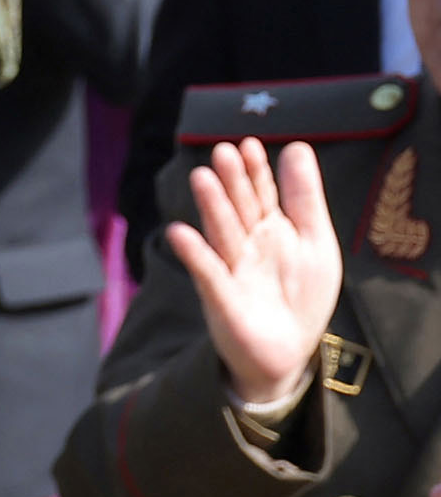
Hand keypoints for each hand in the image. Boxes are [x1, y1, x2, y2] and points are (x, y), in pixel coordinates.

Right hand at [166, 137, 345, 402]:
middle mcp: (248, 246)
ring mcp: (233, 271)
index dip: (256, 170)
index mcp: (271, 229)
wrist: (287, 352)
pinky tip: (180, 233)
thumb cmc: (302, 297)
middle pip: (240, 208)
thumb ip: (304, 196)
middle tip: (222, 152)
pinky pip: (207, 274)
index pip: (261, 193)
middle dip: (232, 181)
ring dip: (212, 207)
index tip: (248, 143)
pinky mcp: (222, 301)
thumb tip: (296, 146)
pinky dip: (195, 254)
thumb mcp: (315, 240)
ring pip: (223, 234)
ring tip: (202, 178)